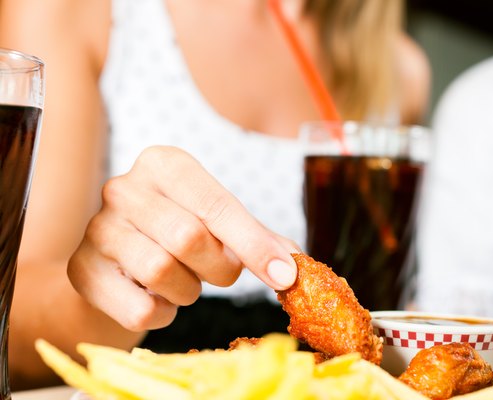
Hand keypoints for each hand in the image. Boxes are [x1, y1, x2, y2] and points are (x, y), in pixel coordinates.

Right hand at [68, 146, 299, 330]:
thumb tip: (296, 265)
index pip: (217, 205)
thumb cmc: (177, 235)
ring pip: (161, 272)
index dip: (255, 245)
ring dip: (189, 291)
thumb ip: (258, 239)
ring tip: (185, 281)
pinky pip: (139, 309)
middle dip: (220, 268)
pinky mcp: (81, 270)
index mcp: (165, 164)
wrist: (117, 264)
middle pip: (189, 238)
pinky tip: (157, 298)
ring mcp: (97, 228)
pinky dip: (161, 314)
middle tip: (222, 273)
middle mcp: (124, 188)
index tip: (285, 276)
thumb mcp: (218, 224)